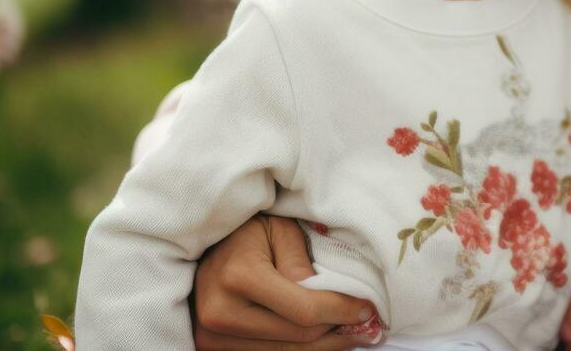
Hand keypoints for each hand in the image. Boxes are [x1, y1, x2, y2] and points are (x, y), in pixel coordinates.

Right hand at [191, 213, 381, 349]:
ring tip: (351, 335)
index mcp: (239, 277)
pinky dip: (299, 348)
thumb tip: (333, 298)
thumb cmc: (246, 232)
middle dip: (338, 331)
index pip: (304, 310)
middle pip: (298, 336)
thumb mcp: (279, 231)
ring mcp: (213, 336)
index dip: (342, 311)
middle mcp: (221, 313)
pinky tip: (323, 339)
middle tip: (367, 325)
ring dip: (323, 346)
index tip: (368, 308)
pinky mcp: (212, 347)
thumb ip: (303, 264)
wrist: (201, 249)